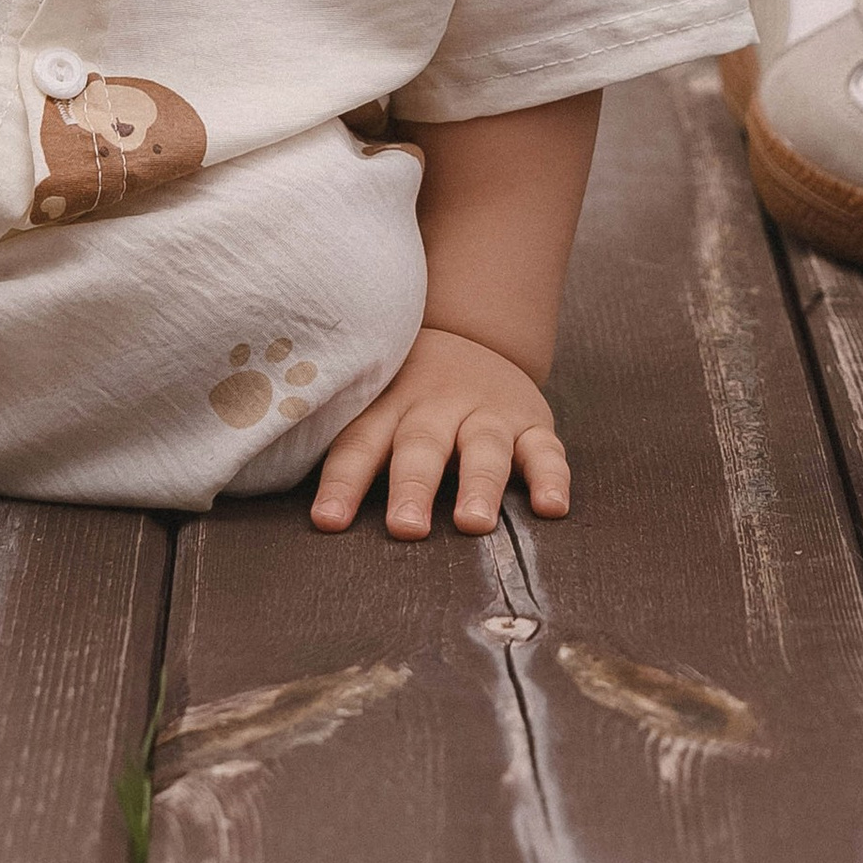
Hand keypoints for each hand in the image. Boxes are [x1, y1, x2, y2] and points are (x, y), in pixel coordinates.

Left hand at [309, 325, 567, 536]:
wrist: (474, 334)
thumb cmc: (409, 390)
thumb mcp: (378, 401)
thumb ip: (354, 446)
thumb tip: (311, 513)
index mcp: (392, 405)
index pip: (361, 442)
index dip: (343, 482)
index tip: (327, 521)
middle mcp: (438, 406)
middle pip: (422, 445)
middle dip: (413, 486)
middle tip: (404, 527)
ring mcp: (488, 413)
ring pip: (484, 447)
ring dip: (478, 484)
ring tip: (473, 523)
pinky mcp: (532, 423)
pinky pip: (546, 450)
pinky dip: (552, 478)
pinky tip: (551, 508)